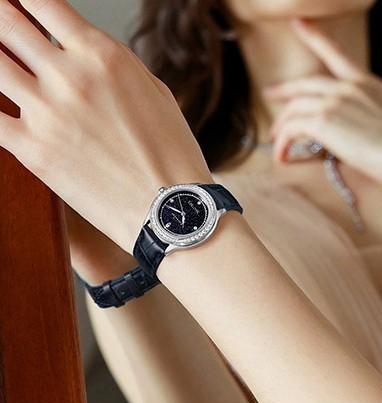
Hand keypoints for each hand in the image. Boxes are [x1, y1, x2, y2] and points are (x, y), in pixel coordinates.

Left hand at [0, 0, 212, 251]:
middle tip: (1, 29)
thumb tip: (81, 54)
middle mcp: (70, 77)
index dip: (24, 1)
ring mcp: (47, 113)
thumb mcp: (155, 93)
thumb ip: (112, 66)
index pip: (41, 1)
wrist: (173, 212)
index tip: (19, 7)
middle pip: (4, 21)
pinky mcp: (32, 150)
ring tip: (4, 70)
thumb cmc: (173, 158)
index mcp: (103, 56)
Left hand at [266, 18, 381, 183]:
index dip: (316, 37)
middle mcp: (349, 87)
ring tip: (276, 141)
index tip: (300, 24)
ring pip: (295, 107)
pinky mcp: (323, 122)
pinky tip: (282, 157)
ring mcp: (335, 102)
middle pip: (306, 83)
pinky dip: (282, 143)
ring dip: (282, 126)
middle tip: (271, 95)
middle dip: (285, 90)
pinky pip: (291, 129)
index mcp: (370, 85)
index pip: (338, 55)